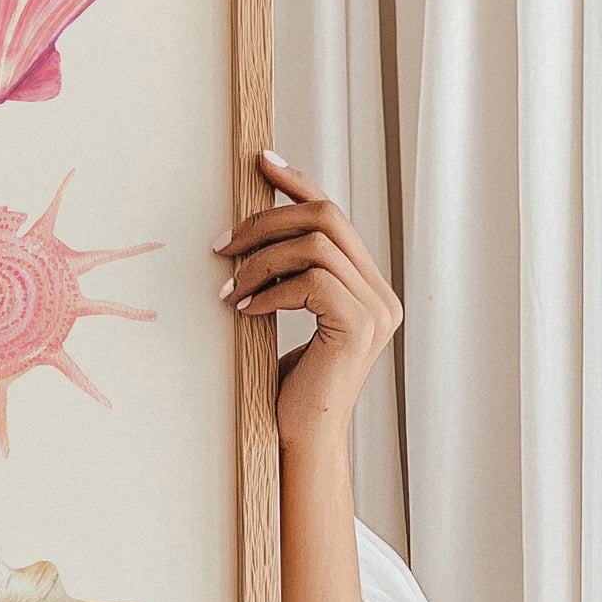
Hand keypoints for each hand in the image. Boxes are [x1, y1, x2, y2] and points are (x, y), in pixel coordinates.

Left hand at [215, 151, 401, 454]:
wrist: (300, 438)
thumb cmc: (286, 387)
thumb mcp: (288, 321)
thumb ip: (290, 280)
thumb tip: (252, 235)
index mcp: (367, 286)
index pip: (335, 215)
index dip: (298, 183)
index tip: (261, 163)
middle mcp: (380, 293)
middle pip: (326, 218)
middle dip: (266, 222)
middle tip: (220, 245)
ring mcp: (375, 310)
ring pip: (315, 246)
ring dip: (259, 261)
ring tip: (227, 290)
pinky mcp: (358, 327)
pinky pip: (311, 282)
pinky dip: (269, 291)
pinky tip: (244, 311)